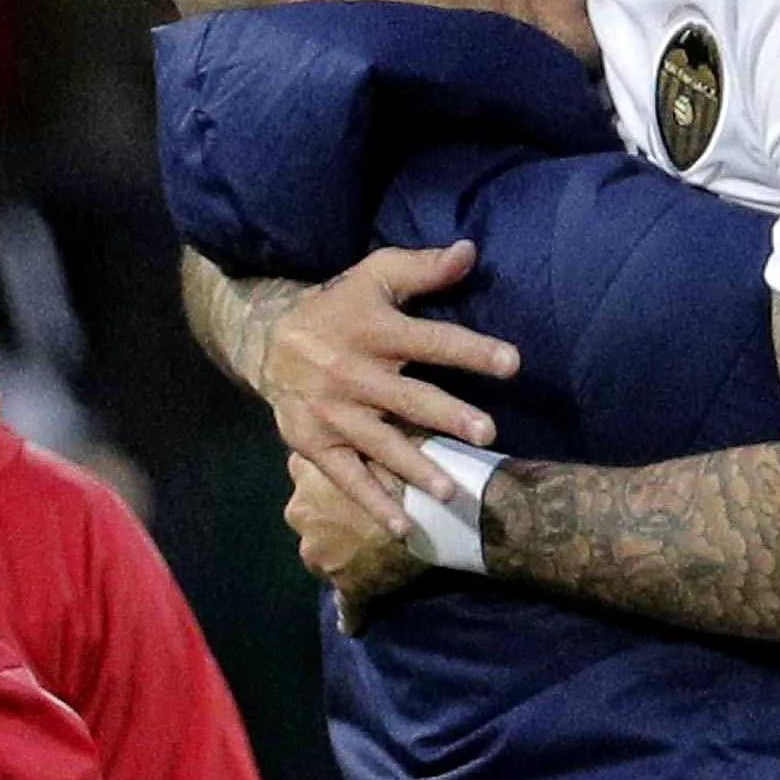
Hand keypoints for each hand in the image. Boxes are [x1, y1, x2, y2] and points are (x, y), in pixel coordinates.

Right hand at [263, 243, 518, 538]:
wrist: (267, 341)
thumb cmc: (341, 308)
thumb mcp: (375, 277)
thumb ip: (423, 269)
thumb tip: (471, 251)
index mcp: (371, 330)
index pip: (429, 340)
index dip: (471, 350)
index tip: (512, 363)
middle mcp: (349, 373)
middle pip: (405, 397)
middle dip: (446, 415)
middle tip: (487, 433)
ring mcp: (330, 413)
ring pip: (377, 443)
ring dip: (413, 468)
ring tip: (449, 490)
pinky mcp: (314, 443)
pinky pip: (346, 477)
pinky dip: (372, 504)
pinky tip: (404, 528)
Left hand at [287, 453, 427, 621]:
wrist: (433, 505)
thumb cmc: (408, 461)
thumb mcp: (380, 439)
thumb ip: (364, 443)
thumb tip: (374, 434)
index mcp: (307, 473)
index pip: (304, 476)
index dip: (328, 483)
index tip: (350, 484)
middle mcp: (302, 513)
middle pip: (308, 519)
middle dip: (329, 523)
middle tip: (366, 520)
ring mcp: (321, 553)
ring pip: (324, 558)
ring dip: (342, 560)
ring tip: (374, 559)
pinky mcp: (348, 586)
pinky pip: (348, 605)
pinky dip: (350, 615)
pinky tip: (353, 623)